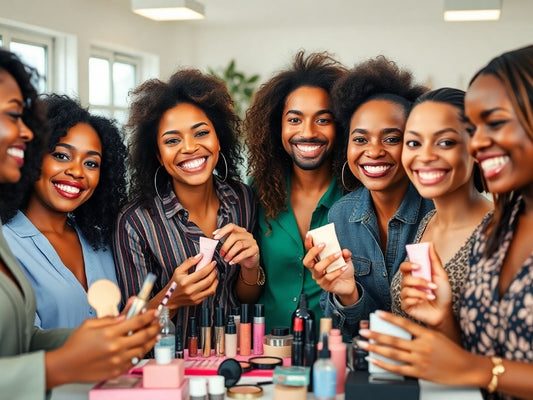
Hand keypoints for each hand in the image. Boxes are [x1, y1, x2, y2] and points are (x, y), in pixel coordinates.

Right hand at [45, 310, 159, 387]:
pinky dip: (141, 353)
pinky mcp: (117, 370)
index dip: (149, 315)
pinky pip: (135, 361)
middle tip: (159, 322)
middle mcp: (116, 347)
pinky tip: (143, 347)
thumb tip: (127, 310)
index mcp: (109, 333)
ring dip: (152, 340)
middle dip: (154, 326)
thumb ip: (111, 318)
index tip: (155, 311)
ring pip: (143, 349)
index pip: (137, 321)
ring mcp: (118, 360)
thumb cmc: (76, 344)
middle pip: (144, 335)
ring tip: (155, 334)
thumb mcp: (90, 324)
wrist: (65, 366)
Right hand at [167, 253, 218, 306]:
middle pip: (208, 281)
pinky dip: (212, 287)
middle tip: (214, 268)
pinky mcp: (197, 301)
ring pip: (211, 289)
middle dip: (214, 273)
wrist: (170, 299)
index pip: (202, 273)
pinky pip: (209, 294)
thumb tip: (200, 256)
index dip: (209, 267)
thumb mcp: (179, 270)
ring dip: (215, 280)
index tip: (213, 262)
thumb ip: (189, 262)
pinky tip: (211, 282)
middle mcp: (190, 290)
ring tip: (214, 275)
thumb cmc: (175, 283)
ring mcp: (194, 297)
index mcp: (185, 281)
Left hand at [213, 223, 259, 270]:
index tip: (215, 237)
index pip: (231, 226)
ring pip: (239, 244)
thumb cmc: (239, 252)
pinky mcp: (255, 249)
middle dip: (225, 246)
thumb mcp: (231, 245)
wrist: (249, 262)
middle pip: (234, 236)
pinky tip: (232, 262)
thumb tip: (214, 235)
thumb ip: (225, 239)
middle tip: (221, 254)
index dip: (223, 230)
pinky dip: (236, 258)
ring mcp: (252, 241)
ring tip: (226, 259)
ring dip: (230, 253)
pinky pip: (245, 253)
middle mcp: (247, 234)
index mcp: (240, 231)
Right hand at [303, 233, 357, 305]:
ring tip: (338, 254)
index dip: (308, 244)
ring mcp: (319, 278)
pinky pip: (329, 277)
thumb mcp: (345, 259)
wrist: (349, 284)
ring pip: (318, 268)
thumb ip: (345, 254)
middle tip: (323, 244)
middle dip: (313, 252)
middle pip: (307, 261)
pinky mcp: (325, 285)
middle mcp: (315, 269)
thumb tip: (344, 251)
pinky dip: (337, 271)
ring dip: (328, 260)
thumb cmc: (343, 270)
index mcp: (317, 261)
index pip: (308, 252)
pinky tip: (345, 267)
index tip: (310, 235)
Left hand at [358, 311, 482, 385]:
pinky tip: (374, 360)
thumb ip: (419, 333)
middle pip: (394, 340)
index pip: (404, 323)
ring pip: (393, 353)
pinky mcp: (419, 373)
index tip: (377, 313)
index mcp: (426, 335)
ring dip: (375, 348)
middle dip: (375, 335)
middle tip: (363, 331)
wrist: (465, 369)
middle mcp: (421, 347)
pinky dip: (383, 364)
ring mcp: (419, 361)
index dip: (389, 318)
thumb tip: (400, 329)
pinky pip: (397, 368)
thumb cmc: (451, 352)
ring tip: (363, 344)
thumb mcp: (436, 336)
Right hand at [400, 242, 452, 326]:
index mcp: (415, 275)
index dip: (408, 265)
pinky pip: (406, 300)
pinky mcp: (406, 305)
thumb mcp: (441, 275)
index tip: (418, 266)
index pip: (404, 267)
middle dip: (419, 281)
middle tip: (431, 284)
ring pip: (406, 290)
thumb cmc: (443, 294)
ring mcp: (407, 295)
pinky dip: (417, 300)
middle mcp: (408, 285)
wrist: (445, 312)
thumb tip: (430, 244)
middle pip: (405, 278)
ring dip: (421, 292)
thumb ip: (434, 260)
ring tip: (432, 295)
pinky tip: (424, 302)